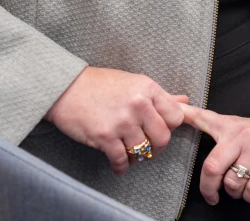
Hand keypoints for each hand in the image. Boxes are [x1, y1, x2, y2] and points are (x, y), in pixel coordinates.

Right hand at [44, 66, 188, 174]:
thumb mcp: (133, 83)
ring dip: (138, 157)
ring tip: (130, 154)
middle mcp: (138, 104)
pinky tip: (118, 165)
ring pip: (143, 151)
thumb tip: (185, 101)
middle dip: (157, 147)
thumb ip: (160, 96)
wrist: (65, 88)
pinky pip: (122, 160)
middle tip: (148, 148)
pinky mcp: (105, 137)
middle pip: (163, 137)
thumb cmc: (99, 84)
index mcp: (147, 88)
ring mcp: (122, 122)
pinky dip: (121, 167)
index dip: (169, 126)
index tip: (160, 129)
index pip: (176, 116)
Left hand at [180, 105, 249, 204]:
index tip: (171, 116)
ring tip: (240, 188)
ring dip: (234, 192)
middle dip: (208, 188)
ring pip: (232, 182)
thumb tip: (189, 124)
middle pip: (212, 166)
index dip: (184, 117)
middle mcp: (240, 136)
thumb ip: (217, 128)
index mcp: (229, 125)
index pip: (202, 118)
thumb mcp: (240, 125)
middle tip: (210, 196)